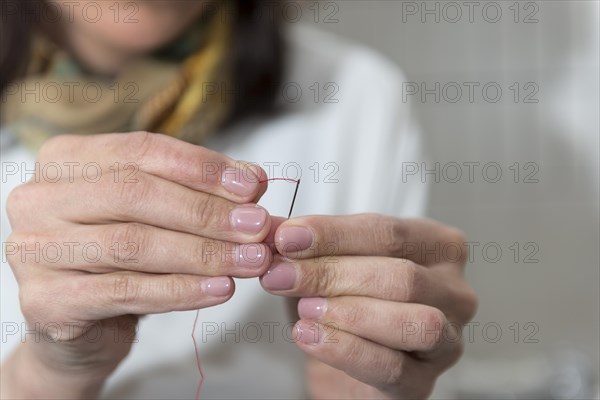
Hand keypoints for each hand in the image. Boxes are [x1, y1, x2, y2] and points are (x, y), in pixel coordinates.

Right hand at [3, 132, 271, 397]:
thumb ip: (199, 193)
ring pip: (133, 244)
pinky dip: (181, 291)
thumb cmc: (121, 258)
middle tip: (259, 227)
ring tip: (251, 260)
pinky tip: (221, 290)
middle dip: (207, 212)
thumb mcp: (159, 215)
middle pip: (135, 194)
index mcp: (66, 160)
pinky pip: (125, 291)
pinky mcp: (43, 300)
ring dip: (203, 253)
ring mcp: (33, 249)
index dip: (203, 168)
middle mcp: (39, 198)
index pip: (143, 151)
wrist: (83, 324)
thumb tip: (254, 180)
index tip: (253, 186)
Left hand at [260, 214, 476, 398]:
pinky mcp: (425, 382)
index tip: (288, 237)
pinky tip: (310, 336)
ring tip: (305, 308)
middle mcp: (454, 290)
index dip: (333, 235)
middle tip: (283, 275)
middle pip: (401, 275)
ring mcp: (448, 338)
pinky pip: (392, 367)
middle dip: (334, 274)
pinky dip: (346, 350)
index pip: (388, 232)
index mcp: (436, 246)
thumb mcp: (328, 261)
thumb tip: (274, 229)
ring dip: (350, 313)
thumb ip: (306, 244)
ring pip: (413, 321)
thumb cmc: (346, 299)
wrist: (345, 358)